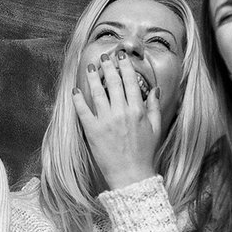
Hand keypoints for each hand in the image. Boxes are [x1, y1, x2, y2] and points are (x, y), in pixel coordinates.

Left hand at [72, 51, 160, 190]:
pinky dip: (78, 99)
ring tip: (89, 68)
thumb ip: (154, 107)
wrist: (131, 175)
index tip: (120, 56)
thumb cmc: (145, 153)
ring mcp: (106, 121)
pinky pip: (83, 111)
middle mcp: (121, 112)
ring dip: (92, 77)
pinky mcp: (92, 131)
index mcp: (137, 110)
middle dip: (108, 66)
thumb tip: (155, 90)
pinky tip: (76, 91)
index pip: (130, 81)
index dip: (124, 66)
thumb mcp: (156, 129)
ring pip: (98, 92)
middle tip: (103, 57)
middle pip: (113, 82)